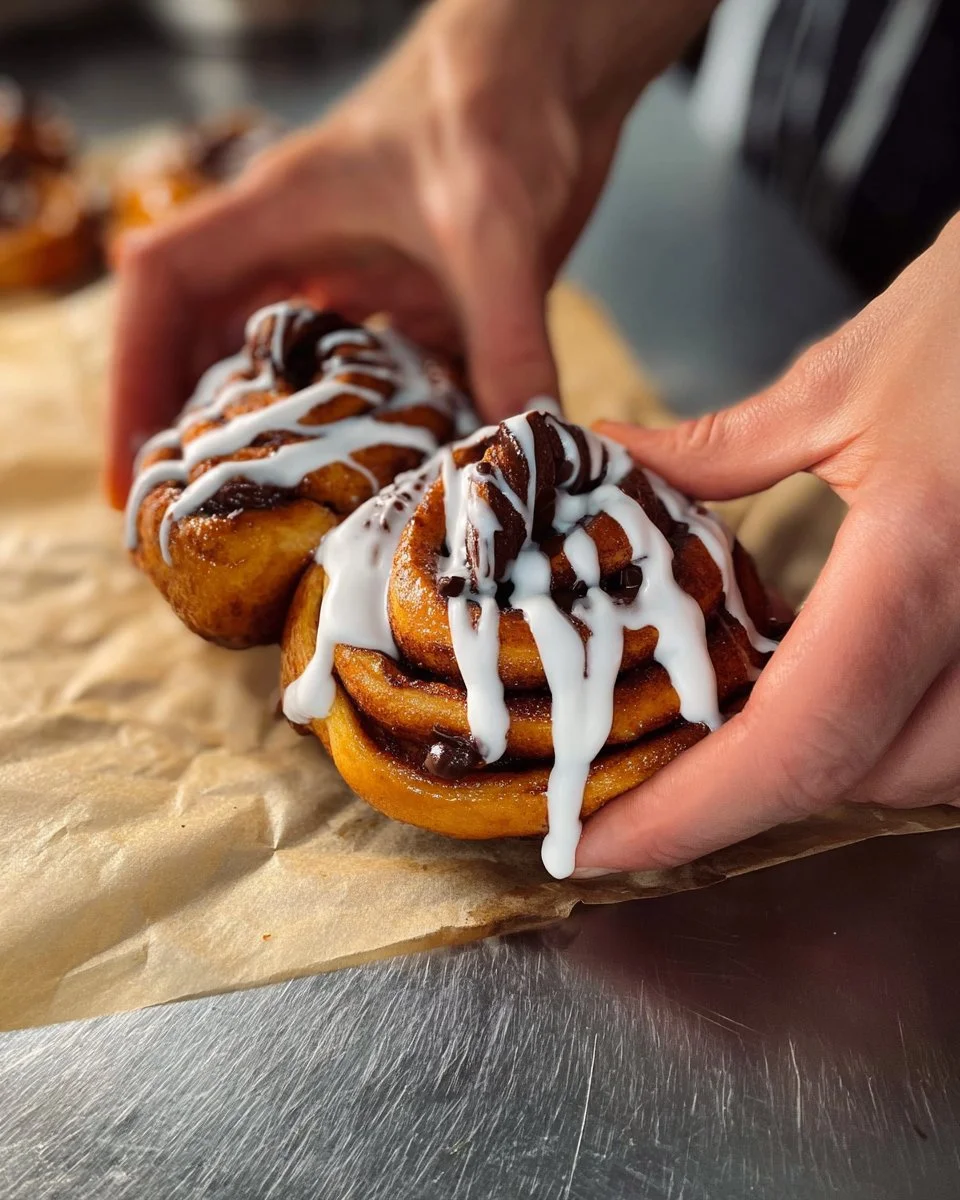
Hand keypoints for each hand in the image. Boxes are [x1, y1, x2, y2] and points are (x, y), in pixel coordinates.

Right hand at [106, 0, 714, 506]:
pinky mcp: (420, 299)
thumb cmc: (500, 103)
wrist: (557, 66)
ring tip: (279, 524)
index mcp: (280, 217)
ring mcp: (363, 280)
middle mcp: (307, 254)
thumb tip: (521, 444)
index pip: (164, 290)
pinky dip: (380, 428)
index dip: (132, 375)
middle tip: (198, 520)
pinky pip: (380, 378)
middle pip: (214, 345)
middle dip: (199, 428)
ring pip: (294, 370)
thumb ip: (505, 336)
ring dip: (284, 437)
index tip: (132, 465)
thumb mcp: (495, 227)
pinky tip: (394, 483)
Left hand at [576, 212, 959, 872]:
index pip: (794, 743)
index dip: (686, 815)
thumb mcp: (847, 377)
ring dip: (824, 766)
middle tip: (641, 779)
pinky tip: (829, 692)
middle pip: (864, 778)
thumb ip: (719, 451)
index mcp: (922, 561)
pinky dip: (887, 730)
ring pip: (929, 771)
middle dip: (745, 796)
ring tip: (720, 741)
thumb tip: (614, 466)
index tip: (594, 843)